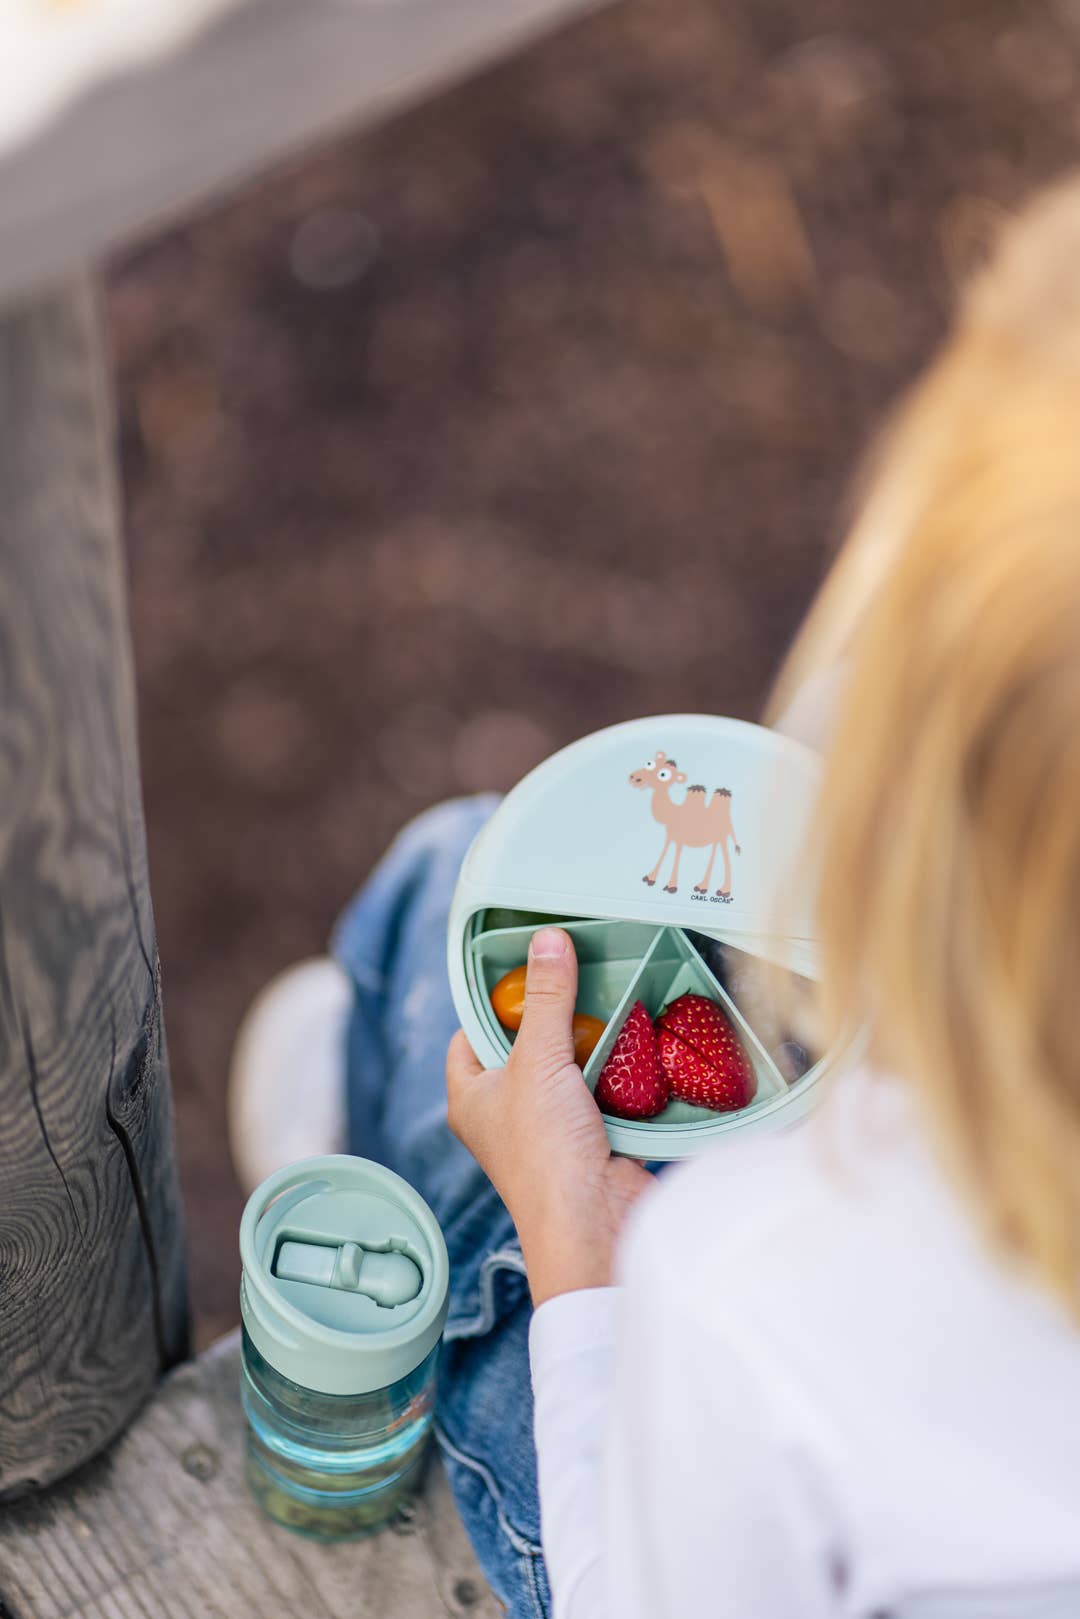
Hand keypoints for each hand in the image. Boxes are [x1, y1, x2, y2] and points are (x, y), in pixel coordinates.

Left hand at [447, 927, 653, 1306]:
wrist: (595, 1224)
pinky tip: (638, 1035)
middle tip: (579, 969)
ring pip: (570, 1065)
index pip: (471, 1032)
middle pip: (527, 1044)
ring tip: (614, 992)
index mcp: (471, 1095)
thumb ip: (545, 999)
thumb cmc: (543, 1151)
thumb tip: (547, 939)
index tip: (525, 963)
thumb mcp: (538, 1061)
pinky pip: (604, 1087)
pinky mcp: (592, 1135)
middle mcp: (505, 1111)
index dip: (492, 998)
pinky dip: (620, 1066)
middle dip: (554, 1012)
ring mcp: (550, 1125)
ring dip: (592, 1038)